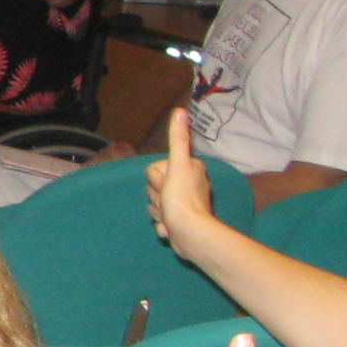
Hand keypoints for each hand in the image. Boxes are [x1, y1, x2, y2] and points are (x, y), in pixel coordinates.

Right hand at [145, 108, 216, 252]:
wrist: (191, 235)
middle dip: (157, 197)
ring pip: (156, 203)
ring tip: (170, 216)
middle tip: (169, 202)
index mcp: (189, 168)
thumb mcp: (177, 166)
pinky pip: (161, 219)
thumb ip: (178, 140)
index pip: (155, 169)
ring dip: (158, 211)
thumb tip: (180, 111)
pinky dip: (163, 225)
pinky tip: (170, 228)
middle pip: (154, 186)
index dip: (157, 179)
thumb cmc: (182, 200)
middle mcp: (190, 183)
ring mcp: (185, 204)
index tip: (169, 186)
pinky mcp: (181, 221)